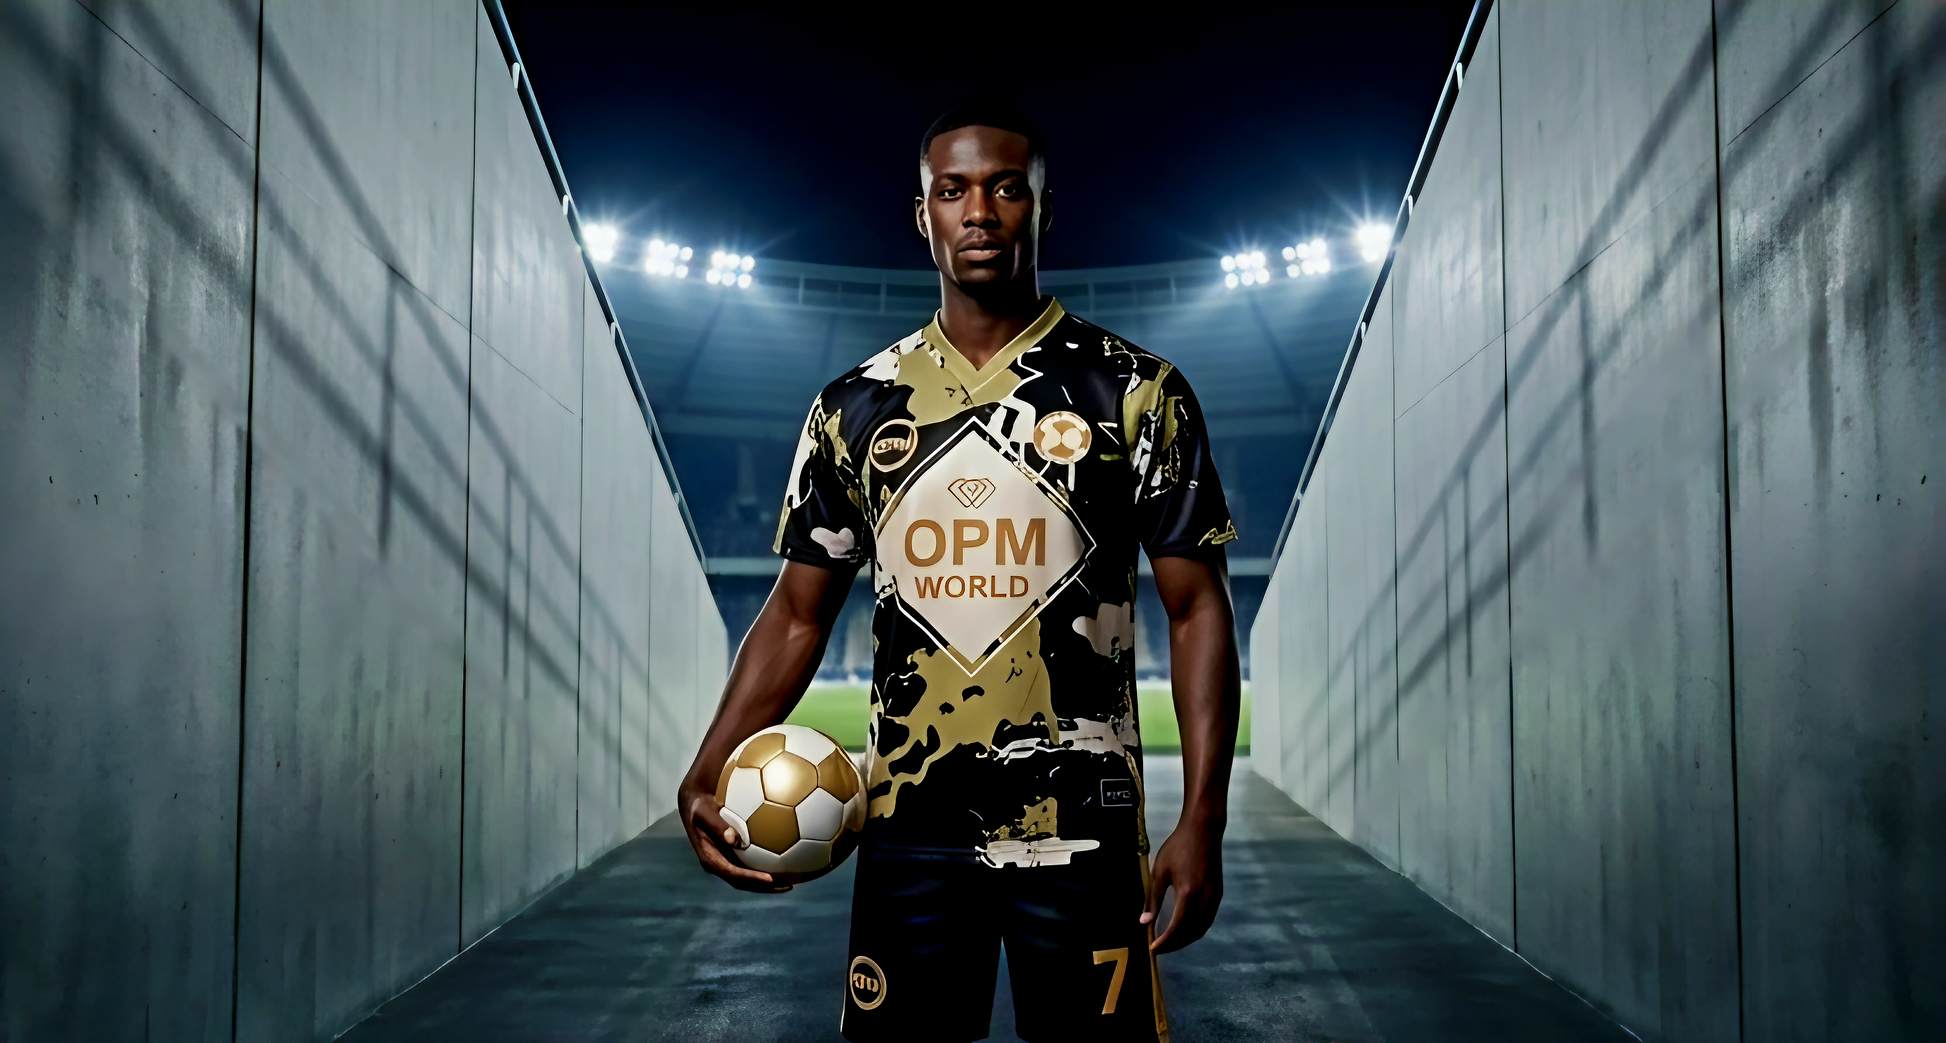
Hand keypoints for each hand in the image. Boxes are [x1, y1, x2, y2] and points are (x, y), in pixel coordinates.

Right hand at [679, 779, 791, 892]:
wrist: (695, 805)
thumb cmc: (699, 806)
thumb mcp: (702, 812)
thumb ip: (716, 825)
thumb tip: (733, 839)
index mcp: (710, 859)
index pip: (733, 874)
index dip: (752, 879)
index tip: (770, 879)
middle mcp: (719, 864)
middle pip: (744, 882)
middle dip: (765, 887)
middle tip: (788, 885)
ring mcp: (726, 861)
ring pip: (749, 876)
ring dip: (769, 881)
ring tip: (793, 879)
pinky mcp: (732, 855)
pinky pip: (751, 863)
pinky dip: (768, 864)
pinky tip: (787, 857)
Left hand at [1141, 816, 1223, 952]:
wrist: (1203, 829)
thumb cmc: (1178, 846)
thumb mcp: (1160, 871)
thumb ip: (1152, 899)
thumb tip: (1144, 922)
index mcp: (1188, 894)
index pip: (1176, 928)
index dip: (1164, 942)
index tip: (1152, 948)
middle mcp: (1205, 899)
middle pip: (1190, 933)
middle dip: (1174, 945)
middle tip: (1159, 948)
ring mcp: (1214, 898)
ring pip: (1201, 929)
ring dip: (1186, 940)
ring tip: (1170, 942)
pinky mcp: (1218, 894)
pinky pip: (1208, 920)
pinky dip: (1196, 930)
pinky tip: (1185, 929)